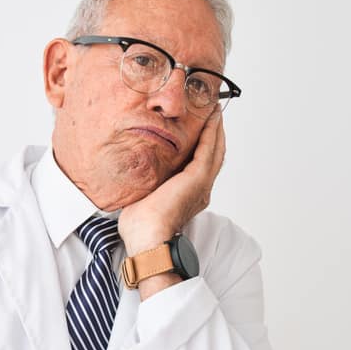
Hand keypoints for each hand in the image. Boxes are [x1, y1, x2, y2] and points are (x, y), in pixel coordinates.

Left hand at [118, 107, 225, 254]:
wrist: (148, 237)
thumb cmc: (140, 227)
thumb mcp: (143, 197)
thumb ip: (146, 183)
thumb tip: (134, 172)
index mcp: (189, 195)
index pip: (200, 164)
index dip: (203, 146)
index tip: (201, 129)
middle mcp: (200, 189)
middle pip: (213, 155)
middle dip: (215, 134)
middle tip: (213, 113)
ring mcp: (201, 183)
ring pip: (215, 150)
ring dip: (216, 129)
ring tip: (214, 112)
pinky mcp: (198, 178)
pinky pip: (208, 149)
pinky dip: (212, 132)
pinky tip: (212, 118)